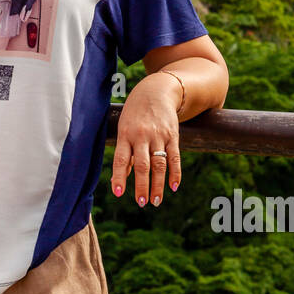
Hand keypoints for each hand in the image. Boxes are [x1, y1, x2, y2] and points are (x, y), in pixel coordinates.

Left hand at [111, 73, 181, 207]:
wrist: (157, 90)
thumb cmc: (135, 113)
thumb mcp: (124, 127)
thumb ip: (126, 152)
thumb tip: (124, 176)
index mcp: (125, 134)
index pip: (121, 159)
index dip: (119, 177)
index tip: (118, 194)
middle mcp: (142, 136)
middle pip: (142, 165)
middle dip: (142, 186)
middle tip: (142, 203)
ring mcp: (158, 136)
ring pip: (159, 164)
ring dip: (158, 185)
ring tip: (156, 201)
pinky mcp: (173, 135)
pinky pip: (175, 157)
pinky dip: (175, 173)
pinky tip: (174, 187)